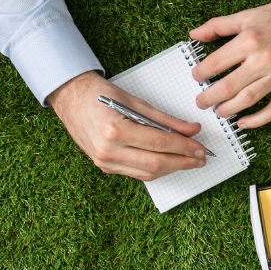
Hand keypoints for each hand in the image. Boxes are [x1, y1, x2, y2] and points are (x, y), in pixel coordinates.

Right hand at [48, 71, 208, 180]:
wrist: (69, 97)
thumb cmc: (99, 95)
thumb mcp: (135, 101)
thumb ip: (166, 119)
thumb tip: (192, 130)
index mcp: (115, 130)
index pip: (160, 144)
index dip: (184, 148)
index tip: (201, 148)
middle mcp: (108, 149)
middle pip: (156, 164)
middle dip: (183, 162)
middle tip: (201, 158)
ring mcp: (105, 161)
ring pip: (148, 173)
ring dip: (172, 168)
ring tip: (189, 162)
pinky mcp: (105, 166)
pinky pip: (136, 174)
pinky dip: (155, 170)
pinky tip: (169, 163)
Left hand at [190, 1, 270, 128]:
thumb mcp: (247, 15)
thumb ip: (219, 25)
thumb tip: (196, 34)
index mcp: (250, 40)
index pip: (216, 63)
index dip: (201, 73)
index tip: (197, 76)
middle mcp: (263, 60)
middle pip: (228, 87)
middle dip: (209, 97)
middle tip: (201, 101)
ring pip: (247, 100)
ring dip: (228, 110)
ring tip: (219, 111)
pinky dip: (257, 120)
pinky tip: (244, 122)